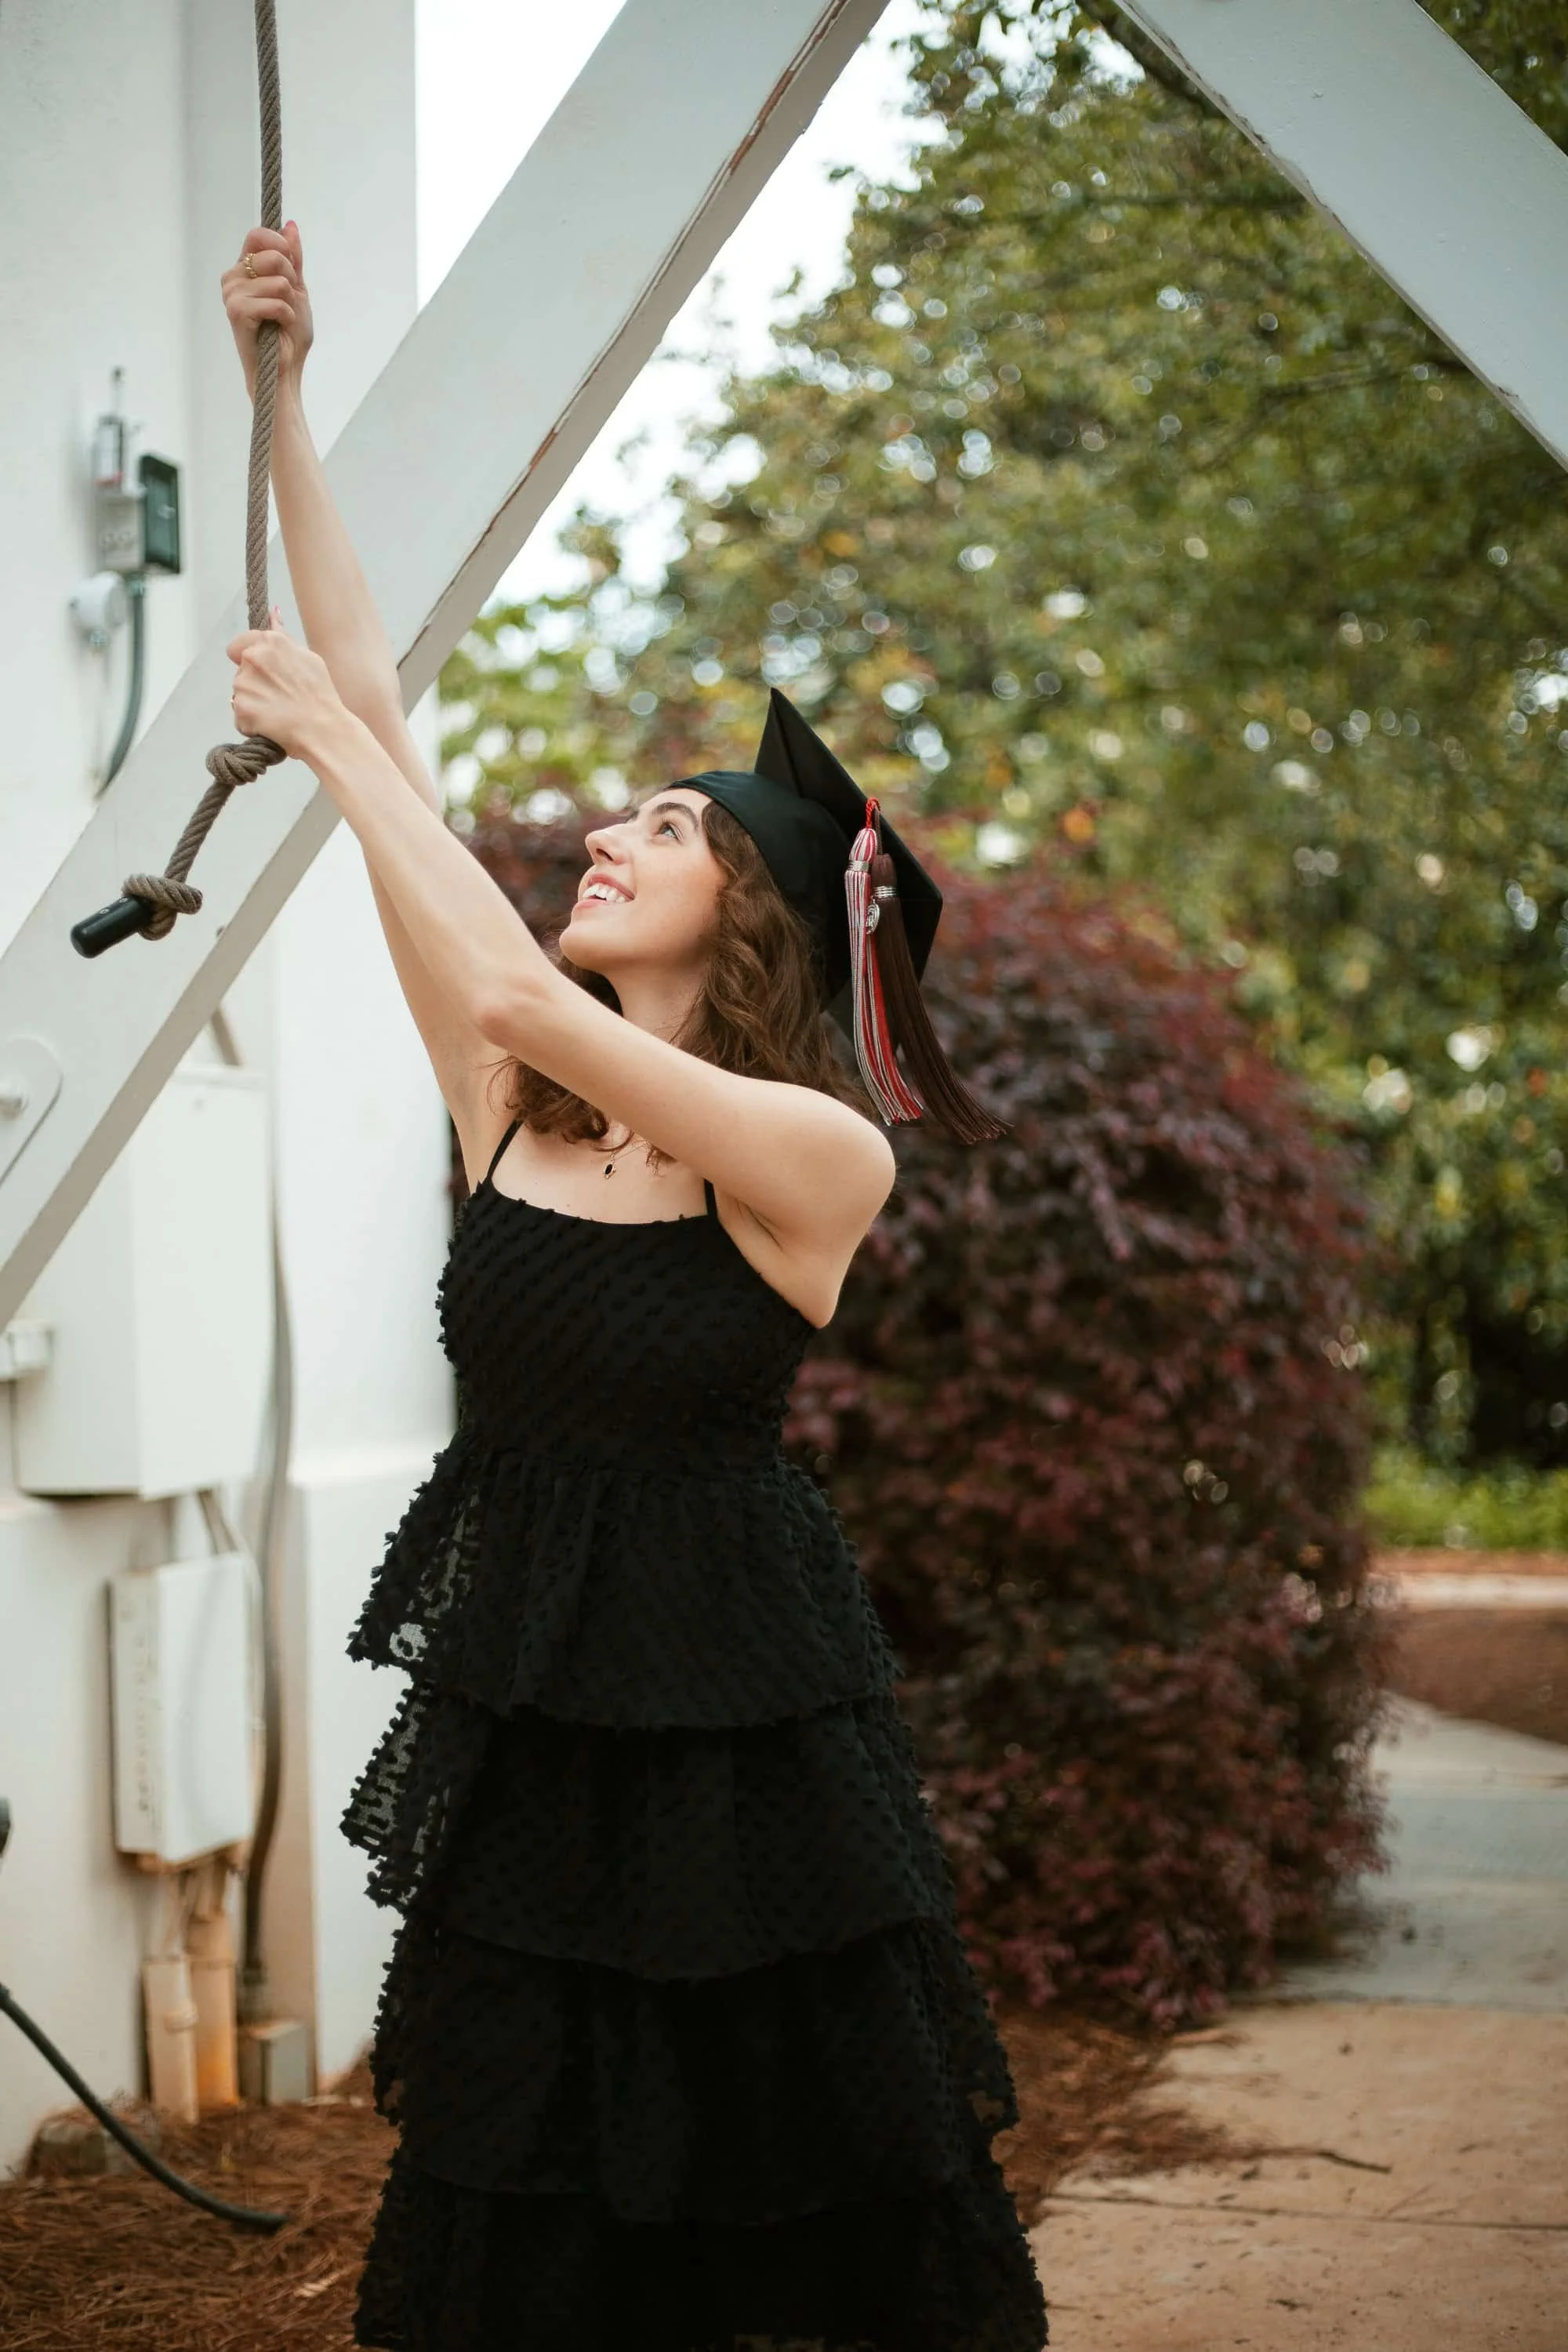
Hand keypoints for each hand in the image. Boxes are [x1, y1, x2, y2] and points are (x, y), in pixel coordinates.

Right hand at [222, 222, 313, 402]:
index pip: (257, 235)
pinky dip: (286, 316)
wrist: (284, 370)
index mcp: (244, 269)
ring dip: (289, 303)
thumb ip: (293, 259)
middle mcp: (233, 277)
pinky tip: (276, 328)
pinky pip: (276, 302)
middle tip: (285, 303)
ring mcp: (231, 294)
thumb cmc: (288, 335)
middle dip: (290, 280)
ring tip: (279, 319)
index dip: (280, 246)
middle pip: (271, 255)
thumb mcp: (297, 290)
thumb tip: (291, 225)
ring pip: (278, 281)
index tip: (291, 268)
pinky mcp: (235, 311)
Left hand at [228, 612, 344, 759]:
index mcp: (270, 642)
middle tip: (279, 696)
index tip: (264, 674)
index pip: (237, 646)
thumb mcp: (308, 657)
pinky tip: (272, 725)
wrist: (324, 729)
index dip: (248, 660)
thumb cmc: (320, 695)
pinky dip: (252, 723)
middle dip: (254, 683)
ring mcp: (243, 684)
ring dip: (253, 703)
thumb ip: (283, 636)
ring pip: (240, 694)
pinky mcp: (240, 708)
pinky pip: (240, 716)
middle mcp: (252, 658)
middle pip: (240, 671)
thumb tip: (273, 613)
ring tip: (278, 712)